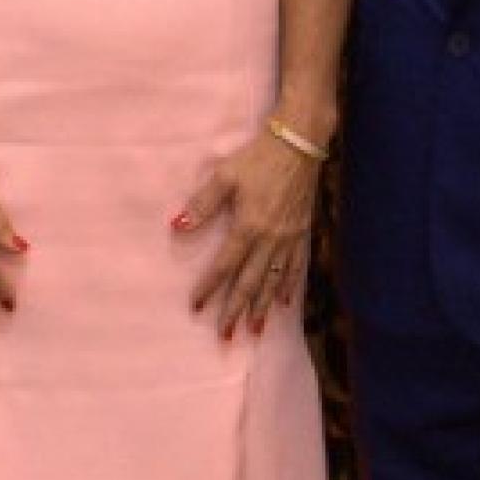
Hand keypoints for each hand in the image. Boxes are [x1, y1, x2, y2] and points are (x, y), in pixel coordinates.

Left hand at [175, 129, 319, 337]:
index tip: (197, 307)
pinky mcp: (302, 231)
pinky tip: (286, 301)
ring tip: (256, 329)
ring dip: (264, 306)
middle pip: (251, 282)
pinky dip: (290, 285)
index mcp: (248, 227)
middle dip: (237, 310)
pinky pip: (296, 265)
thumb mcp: (225, 176)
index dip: (210, 288)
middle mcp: (270, 239)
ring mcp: (289, 237)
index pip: (224, 266)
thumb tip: (177, 226)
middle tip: (227, 336)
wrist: (299, 143)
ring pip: (274, 280)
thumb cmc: (258, 157)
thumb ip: (202, 204)